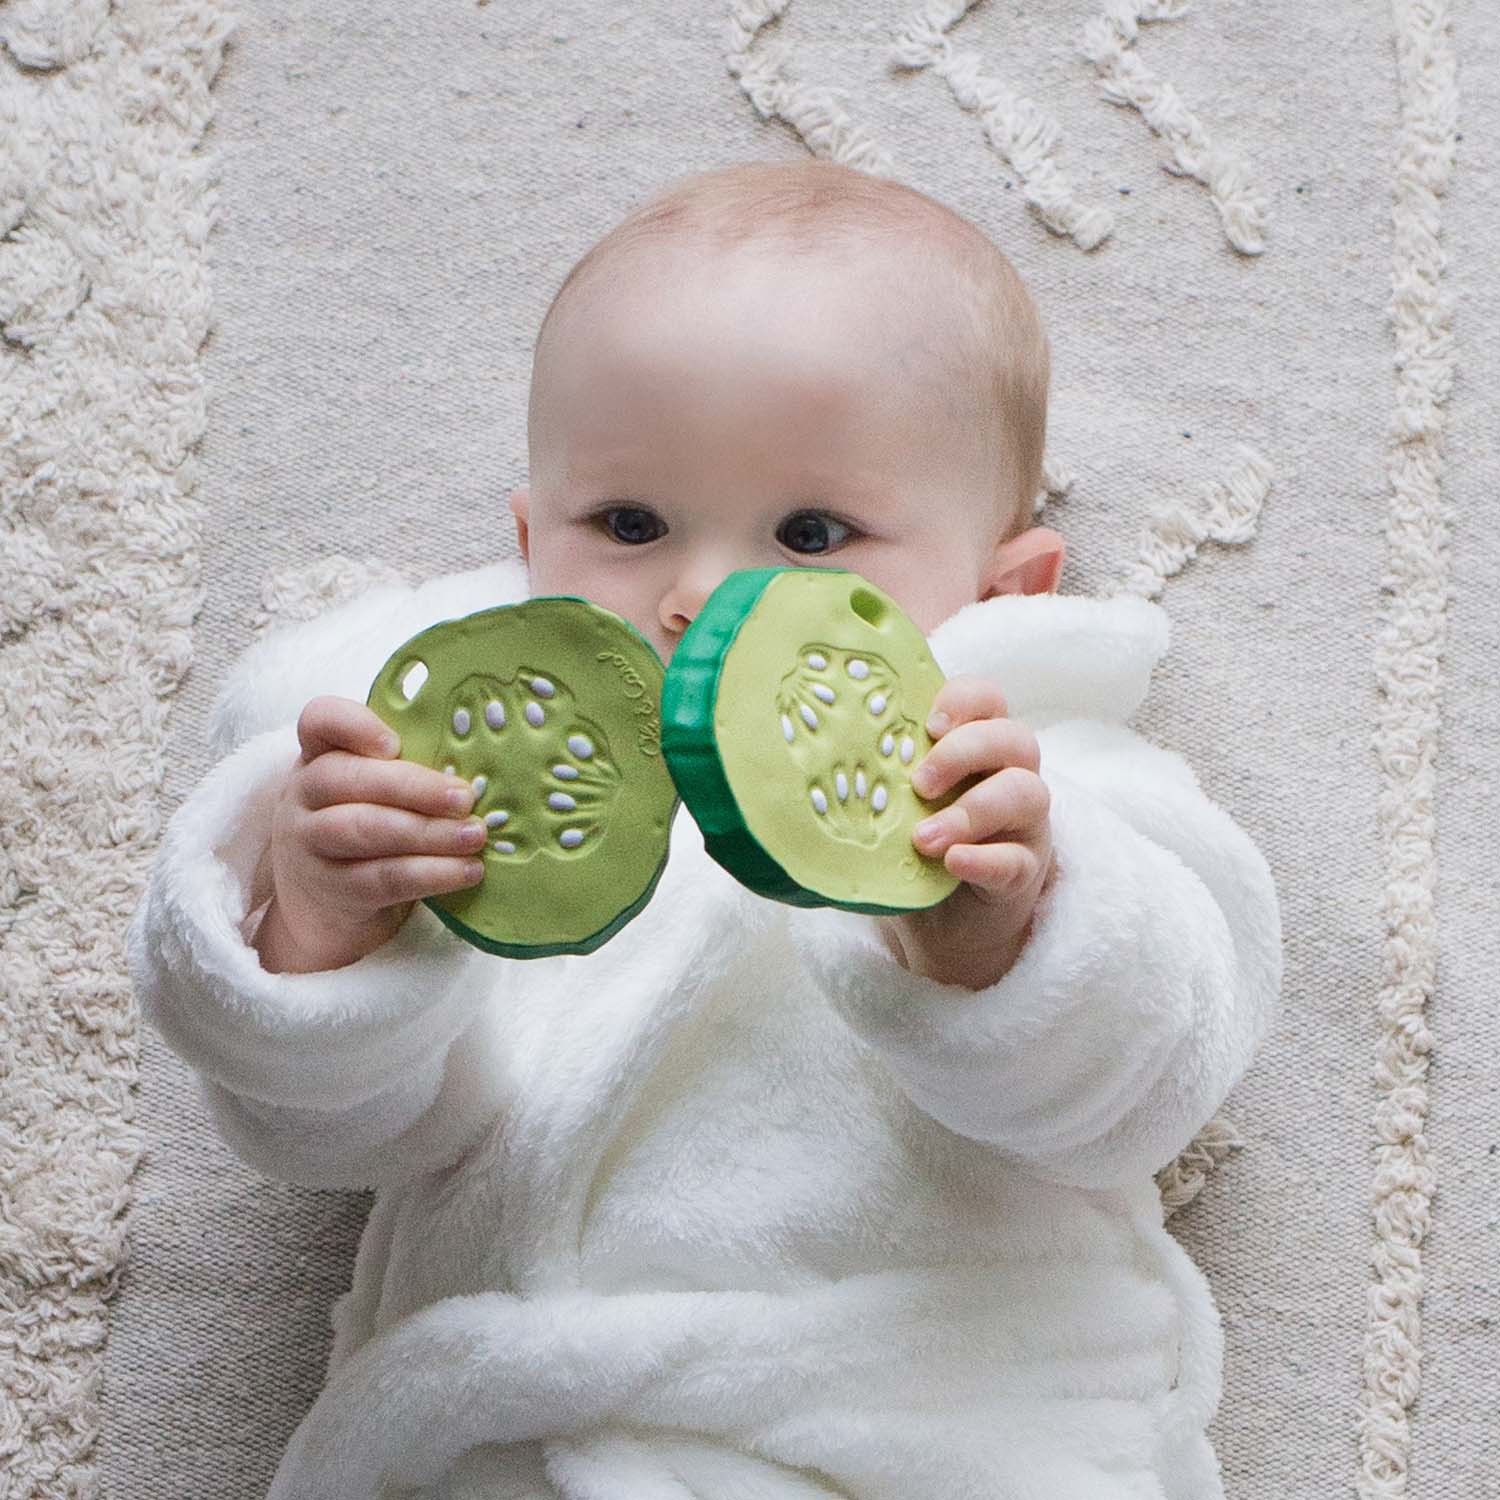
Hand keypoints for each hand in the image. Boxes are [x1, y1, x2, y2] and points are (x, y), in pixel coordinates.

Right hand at [255, 696, 489, 972]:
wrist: (325, 909)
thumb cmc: (368, 829)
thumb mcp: (374, 791)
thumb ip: (408, 772)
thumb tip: (475, 775)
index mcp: (320, 755)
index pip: (321, 720)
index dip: (354, 725)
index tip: (394, 743)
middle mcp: (305, 794)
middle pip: (348, 778)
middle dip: (414, 787)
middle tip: (465, 798)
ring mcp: (311, 843)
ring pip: (366, 829)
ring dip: (429, 833)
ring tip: (475, 835)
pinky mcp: (332, 890)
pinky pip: (384, 878)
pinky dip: (432, 873)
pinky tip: (468, 871)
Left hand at [876, 675, 1056, 990]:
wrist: (944, 925)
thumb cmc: (912, 848)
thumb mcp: (888, 805)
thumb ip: (867, 776)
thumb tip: (789, 759)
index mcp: (977, 747)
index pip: (987, 700)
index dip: (964, 700)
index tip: (927, 723)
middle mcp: (1009, 775)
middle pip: (1014, 738)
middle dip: (965, 752)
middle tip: (919, 783)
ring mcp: (1024, 824)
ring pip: (1027, 794)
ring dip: (972, 811)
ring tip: (924, 838)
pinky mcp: (1026, 871)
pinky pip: (1018, 859)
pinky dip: (985, 858)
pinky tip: (953, 863)